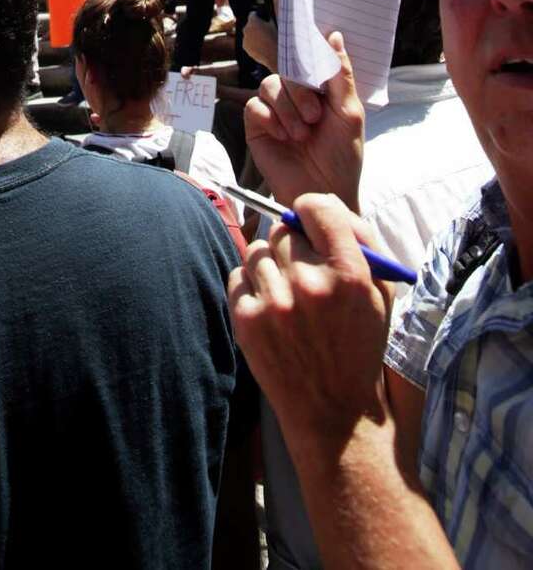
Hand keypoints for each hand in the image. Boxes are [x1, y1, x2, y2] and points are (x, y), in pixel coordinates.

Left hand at [229, 193, 389, 451]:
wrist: (335, 413)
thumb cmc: (360, 347)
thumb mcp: (380, 294)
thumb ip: (359, 241)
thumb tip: (320, 203)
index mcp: (350, 275)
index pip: (317, 207)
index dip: (311, 210)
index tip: (310, 221)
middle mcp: (311, 285)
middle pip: (282, 231)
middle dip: (292, 247)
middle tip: (303, 272)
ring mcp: (276, 304)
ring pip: (256, 252)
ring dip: (270, 267)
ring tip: (287, 296)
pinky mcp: (248, 321)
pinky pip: (237, 276)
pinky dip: (250, 287)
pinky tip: (271, 309)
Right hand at [245, 31, 364, 211]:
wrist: (325, 194)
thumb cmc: (342, 157)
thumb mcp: (349, 113)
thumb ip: (340, 75)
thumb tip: (334, 35)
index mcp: (319, 89)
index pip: (307, 58)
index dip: (306, 50)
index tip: (307, 37)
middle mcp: (295, 96)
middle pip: (286, 70)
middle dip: (301, 92)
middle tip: (314, 117)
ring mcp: (275, 111)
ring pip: (269, 85)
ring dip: (287, 109)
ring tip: (301, 135)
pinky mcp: (257, 127)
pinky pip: (254, 107)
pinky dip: (270, 120)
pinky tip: (283, 138)